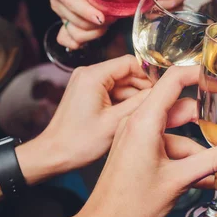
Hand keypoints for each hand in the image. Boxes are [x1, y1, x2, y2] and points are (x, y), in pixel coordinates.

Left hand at [32, 55, 151, 171]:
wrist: (54, 154)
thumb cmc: (78, 142)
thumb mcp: (116, 122)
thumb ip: (140, 102)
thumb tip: (160, 90)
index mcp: (93, 75)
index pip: (130, 62)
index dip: (149, 74)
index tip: (162, 87)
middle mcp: (88, 73)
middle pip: (126, 71)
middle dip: (143, 86)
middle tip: (158, 102)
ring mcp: (87, 82)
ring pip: (121, 82)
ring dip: (135, 95)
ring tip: (146, 111)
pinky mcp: (87, 92)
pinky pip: (112, 90)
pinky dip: (124, 100)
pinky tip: (132, 114)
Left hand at [33, 66, 216, 216]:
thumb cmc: (129, 204)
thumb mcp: (179, 179)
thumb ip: (216, 161)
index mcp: (144, 120)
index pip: (173, 79)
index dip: (200, 74)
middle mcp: (138, 122)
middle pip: (181, 109)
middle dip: (209, 124)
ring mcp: (137, 136)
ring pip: (178, 132)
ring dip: (202, 149)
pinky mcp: (138, 149)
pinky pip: (168, 145)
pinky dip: (188, 158)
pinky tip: (210, 177)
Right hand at [46, 0, 108, 48]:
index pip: (73, 3)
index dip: (88, 12)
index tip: (102, 18)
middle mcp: (58, 5)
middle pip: (78, 23)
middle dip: (98, 24)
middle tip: (115, 15)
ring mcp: (61, 15)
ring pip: (76, 34)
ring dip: (95, 32)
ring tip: (108, 22)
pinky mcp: (64, 22)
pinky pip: (69, 39)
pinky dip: (83, 40)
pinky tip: (95, 32)